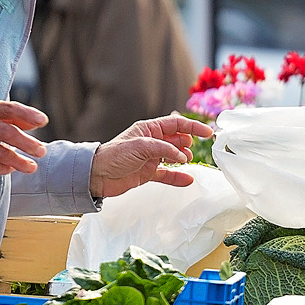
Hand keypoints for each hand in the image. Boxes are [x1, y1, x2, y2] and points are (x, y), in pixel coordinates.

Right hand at [0, 99, 47, 176]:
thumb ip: (10, 118)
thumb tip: (36, 123)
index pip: (10, 109)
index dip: (28, 115)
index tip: (43, 121)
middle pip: (8, 133)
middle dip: (28, 143)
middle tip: (41, 151)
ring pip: (1, 151)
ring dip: (19, 161)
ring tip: (31, 166)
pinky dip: (3, 168)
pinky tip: (11, 169)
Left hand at [89, 114, 214, 197]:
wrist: (97, 176)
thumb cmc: (114, 156)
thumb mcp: (140, 146)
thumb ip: (164, 148)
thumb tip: (183, 156)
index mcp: (149, 129)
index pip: (176, 124)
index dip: (193, 127)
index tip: (208, 132)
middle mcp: (152, 142)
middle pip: (177, 139)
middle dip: (188, 143)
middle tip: (191, 149)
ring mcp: (151, 158)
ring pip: (174, 156)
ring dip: (183, 158)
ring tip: (186, 161)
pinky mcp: (148, 173)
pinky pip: (168, 174)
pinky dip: (178, 177)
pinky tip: (188, 180)